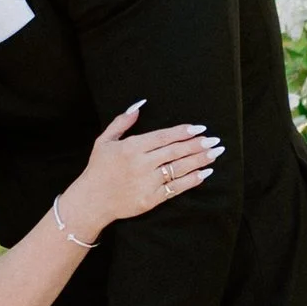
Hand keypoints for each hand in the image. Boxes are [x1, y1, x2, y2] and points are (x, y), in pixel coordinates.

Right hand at [57, 101, 223, 243]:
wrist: (91, 200)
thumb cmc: (98, 169)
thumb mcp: (104, 141)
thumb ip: (122, 122)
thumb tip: (139, 105)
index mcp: (131, 147)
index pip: (163, 137)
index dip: (183, 131)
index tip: (199, 128)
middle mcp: (141, 164)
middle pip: (175, 151)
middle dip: (197, 145)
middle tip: (215, 140)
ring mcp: (147, 182)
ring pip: (179, 169)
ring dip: (199, 160)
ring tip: (215, 154)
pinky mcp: (151, 199)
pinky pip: (176, 188)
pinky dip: (191, 181)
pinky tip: (204, 173)